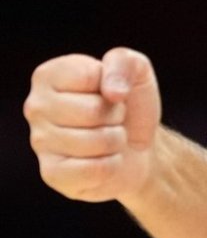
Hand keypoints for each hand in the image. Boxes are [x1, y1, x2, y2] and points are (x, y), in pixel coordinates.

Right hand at [24, 47, 161, 202]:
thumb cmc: (130, 105)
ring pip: (97, 141)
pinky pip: (94, 170)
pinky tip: (104, 160)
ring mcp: (40, 142)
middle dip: (116, 116)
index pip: (90, 76)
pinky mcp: (52, 174)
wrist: (140, 147)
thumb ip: (123, 63)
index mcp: (49, 76)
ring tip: (109, 138)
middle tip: (112, 119)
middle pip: (93, 111)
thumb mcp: (136, 71)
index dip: (114, 87)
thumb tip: (111, 92)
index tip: (111, 93)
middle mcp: (36, 107)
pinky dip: (111, 165)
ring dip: (115, 141)